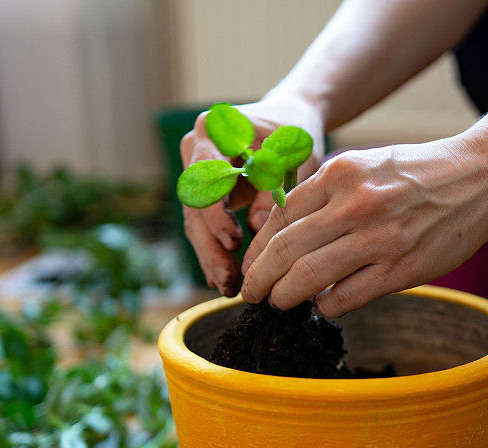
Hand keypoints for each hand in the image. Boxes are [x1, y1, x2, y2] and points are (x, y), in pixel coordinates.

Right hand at [180, 95, 324, 295]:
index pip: (206, 177)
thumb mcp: (291, 156)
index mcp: (213, 131)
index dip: (217, 214)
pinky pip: (206, 226)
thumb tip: (257, 228)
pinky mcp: (205, 192)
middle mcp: (195, 150)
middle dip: (211, 247)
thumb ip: (274, 187)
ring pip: (196, 221)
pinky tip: (225, 279)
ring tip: (228, 287)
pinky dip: (216, 251)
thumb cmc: (292, 134)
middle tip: (229, 281)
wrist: (289, 119)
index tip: (234, 242)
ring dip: (211, 256)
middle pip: (195, 206)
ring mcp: (195, 172)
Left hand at [240, 136, 487, 316]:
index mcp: (340, 173)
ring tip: (277, 302)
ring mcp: (379, 239)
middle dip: (259, 278)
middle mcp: (355, 204)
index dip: (256, 248)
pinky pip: (345, 298)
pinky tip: (324, 303)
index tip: (250, 264)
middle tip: (251, 292)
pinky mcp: (402, 269)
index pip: (279, 217)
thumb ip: (325, 195)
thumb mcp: (364, 165)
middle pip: (285, 251)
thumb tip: (285, 235)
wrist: (480, 178)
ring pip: (308, 278)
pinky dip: (326, 306)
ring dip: (284, 296)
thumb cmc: (418, 173)